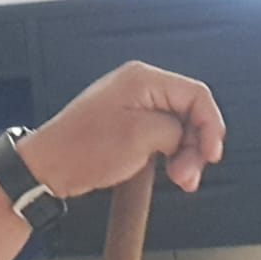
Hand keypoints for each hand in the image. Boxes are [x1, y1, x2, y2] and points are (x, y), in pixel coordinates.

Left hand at [19, 61, 224, 196]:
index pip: (196, 95)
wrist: (49, 167)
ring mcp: (133, 106)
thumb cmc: (84, 149)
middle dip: (196, 145)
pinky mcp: (128, 125)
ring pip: (178, 128)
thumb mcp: (141, 137)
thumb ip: (174, 130)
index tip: (212, 155)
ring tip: (181, 180)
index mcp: (143, 79)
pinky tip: (170, 173)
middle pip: (189, 112)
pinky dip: (170, 155)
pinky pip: (161, 136)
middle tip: (189, 175)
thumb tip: (185, 136)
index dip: (211, 126)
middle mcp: (140, 87)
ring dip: (185, 155)